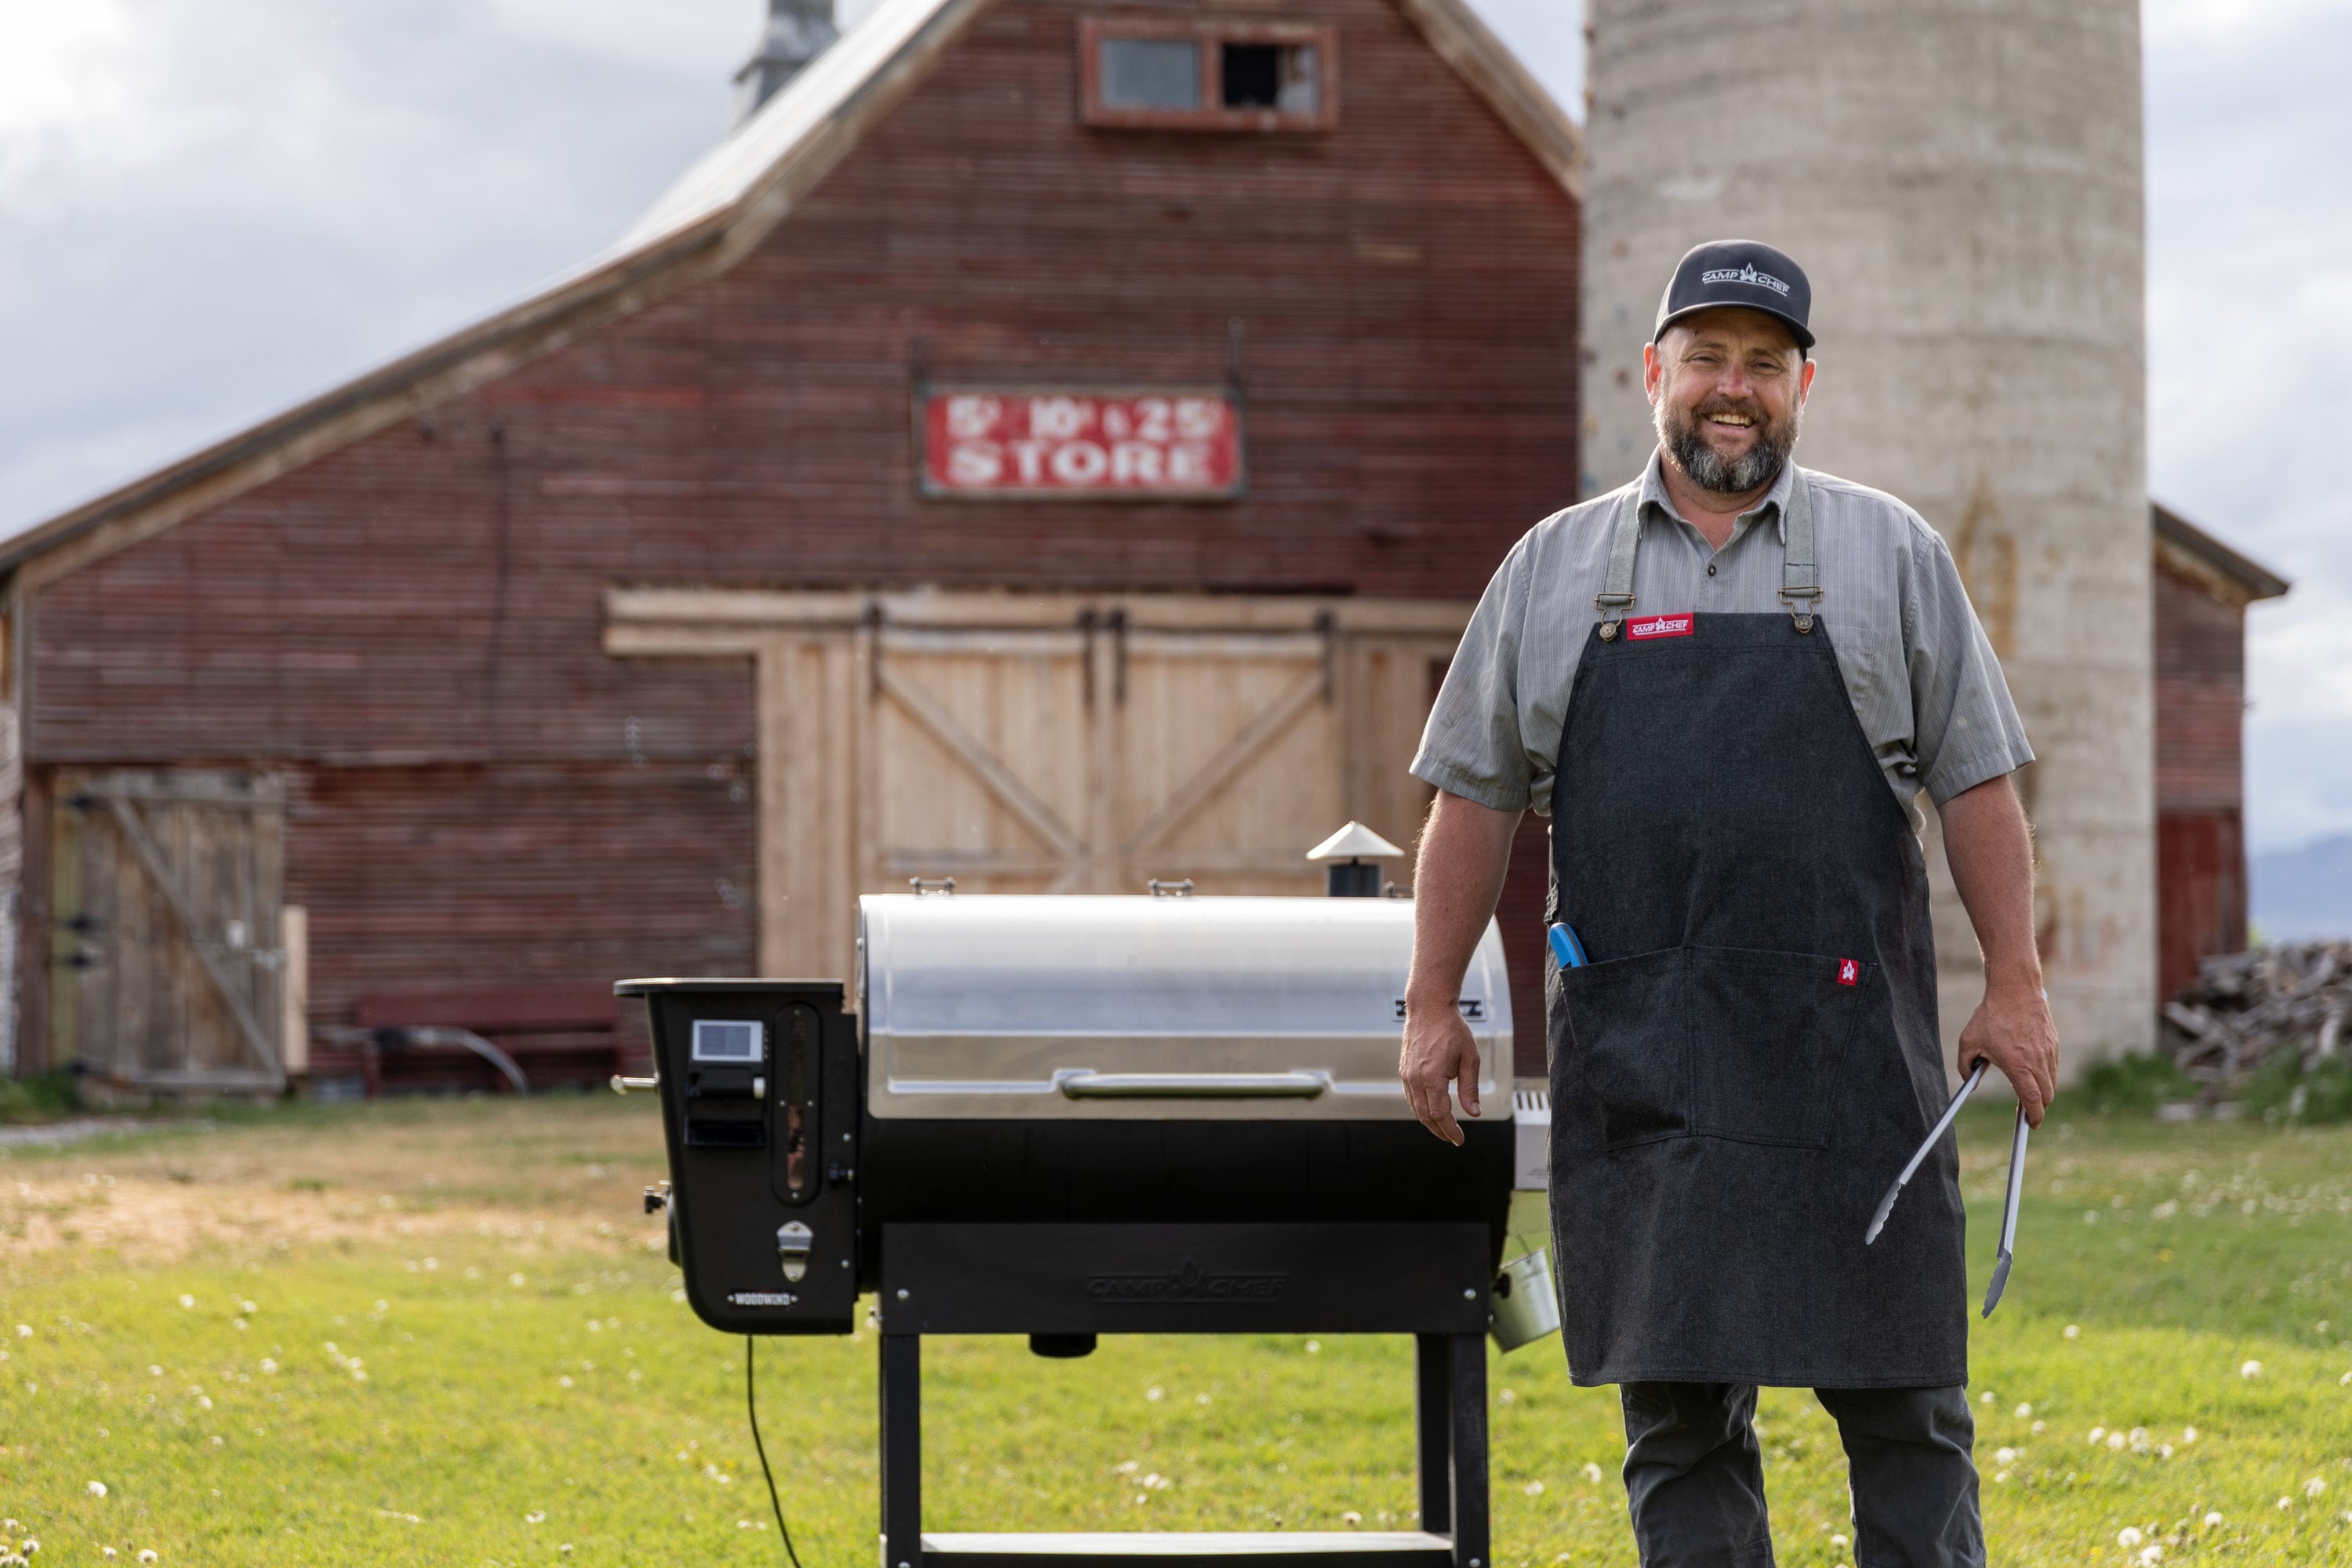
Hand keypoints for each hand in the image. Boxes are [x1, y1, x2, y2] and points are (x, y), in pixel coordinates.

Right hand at [1399, 998, 1481, 1145]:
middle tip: (1453, 1138)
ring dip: (1429, 1122)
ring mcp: (1406, 1074)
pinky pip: (1410, 1097)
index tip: (1459, 1139)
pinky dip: (1421, 1109)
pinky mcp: (1404, 1070)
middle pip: (1425, 1116)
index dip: (1450, 1130)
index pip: (1439, 1114)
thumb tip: (1473, 1112)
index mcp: (1432, 1076)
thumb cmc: (1451, 1028)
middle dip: (1440, 1131)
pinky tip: (1431, 1111)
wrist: (1429, 1007)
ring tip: (1444, 1128)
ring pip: (1415, 1108)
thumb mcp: (1470, 1058)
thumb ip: (1470, 1088)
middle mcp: (1415, 1078)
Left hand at [1957, 984, 2058, 1126]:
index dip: (2034, 1116)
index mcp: (2017, 1065)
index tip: (2032, 1125)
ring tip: (2031, 1096)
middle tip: (2029, 1114)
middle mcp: (2037, 1061)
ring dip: (2044, 1093)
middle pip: (2046, 1095)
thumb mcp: (1969, 1041)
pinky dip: (2047, 1076)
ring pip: (2051, 1082)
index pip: (2031, 1099)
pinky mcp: (2053, 1042)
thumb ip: (1965, 1066)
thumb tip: (1968, 1083)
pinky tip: (2034, 1074)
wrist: (2015, 990)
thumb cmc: (1990, 1015)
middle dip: (2039, 1108)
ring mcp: (2048, 1051)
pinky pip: (2053, 1067)